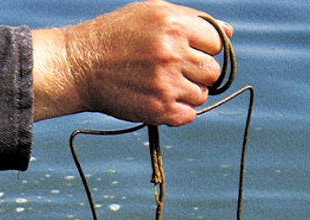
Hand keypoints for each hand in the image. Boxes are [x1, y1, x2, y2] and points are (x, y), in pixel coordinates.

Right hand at [31, 0, 232, 125]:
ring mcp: (166, 83)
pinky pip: (189, 116)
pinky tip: (162, 100)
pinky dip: (180, 112)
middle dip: (199, 73)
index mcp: (173, 25)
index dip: (203, 49)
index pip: (215, 43)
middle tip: (176, 72)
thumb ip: (192, 21)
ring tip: (164, 85)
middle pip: (212, 71)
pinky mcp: (158, 109)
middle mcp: (172, 53)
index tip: (187, 52)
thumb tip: (227, 32)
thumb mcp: (152, 13)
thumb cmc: (116, 37)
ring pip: (201, 95)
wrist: (82, 66)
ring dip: (188, 93)